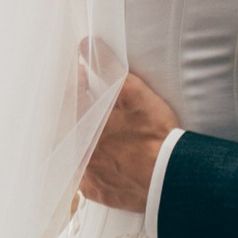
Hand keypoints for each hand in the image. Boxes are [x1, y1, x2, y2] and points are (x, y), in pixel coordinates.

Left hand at [80, 63, 179, 209]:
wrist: (168, 175)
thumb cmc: (152, 134)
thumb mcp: (133, 91)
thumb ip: (108, 66)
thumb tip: (87, 46)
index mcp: (84, 126)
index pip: (68, 101)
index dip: (76, 86)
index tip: (84, 78)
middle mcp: (80, 152)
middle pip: (68, 130)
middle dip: (79, 115)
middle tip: (99, 109)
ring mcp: (88, 175)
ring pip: (75, 156)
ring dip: (84, 142)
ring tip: (105, 136)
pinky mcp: (99, 192)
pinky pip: (87, 180)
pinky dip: (93, 168)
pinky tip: (105, 161)